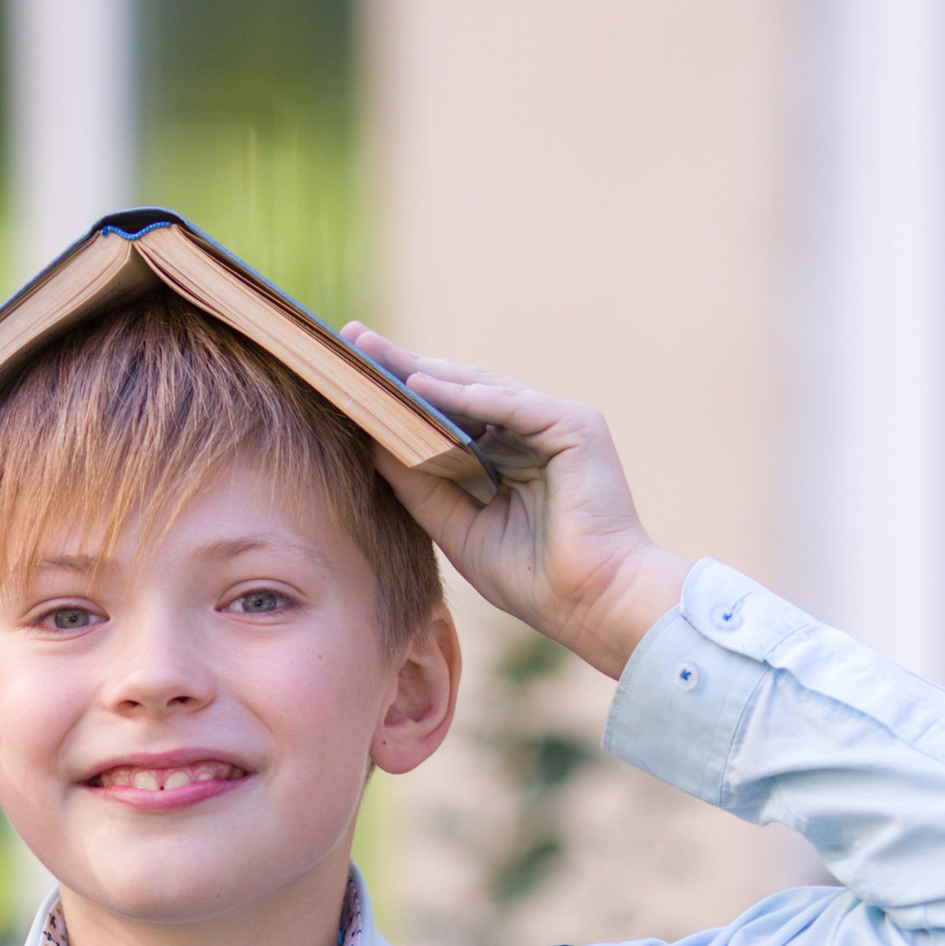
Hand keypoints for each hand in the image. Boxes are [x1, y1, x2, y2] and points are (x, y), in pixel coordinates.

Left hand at [343, 328, 689, 682]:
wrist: (592, 605)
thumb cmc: (533, 579)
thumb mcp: (457, 527)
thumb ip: (420, 484)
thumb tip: (370, 441)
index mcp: (508, 458)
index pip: (448, 414)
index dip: (402, 394)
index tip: (352, 375)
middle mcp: (532, 433)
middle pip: (459, 390)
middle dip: (405, 367)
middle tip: (354, 340)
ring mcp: (557, 425)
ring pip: (482, 387)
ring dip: (427, 370)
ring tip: (374, 355)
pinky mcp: (577, 426)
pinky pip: (513, 402)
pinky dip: (468, 394)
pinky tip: (421, 385)